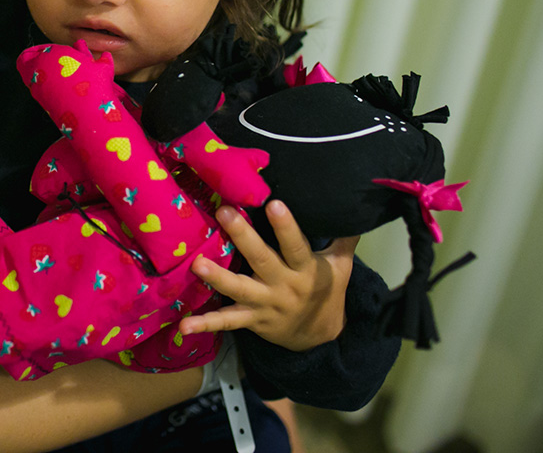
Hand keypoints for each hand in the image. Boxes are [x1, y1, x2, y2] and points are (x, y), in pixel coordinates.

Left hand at [179, 201, 357, 350]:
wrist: (321, 338)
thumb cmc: (327, 292)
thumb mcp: (341, 266)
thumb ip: (345, 238)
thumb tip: (358, 208)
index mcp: (306, 270)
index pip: (296, 245)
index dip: (286, 226)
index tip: (274, 203)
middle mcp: (284, 286)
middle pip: (262, 259)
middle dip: (243, 236)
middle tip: (225, 212)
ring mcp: (266, 304)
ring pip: (240, 289)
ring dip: (217, 278)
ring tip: (196, 264)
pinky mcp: (252, 321)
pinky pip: (227, 322)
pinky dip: (205, 324)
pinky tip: (184, 325)